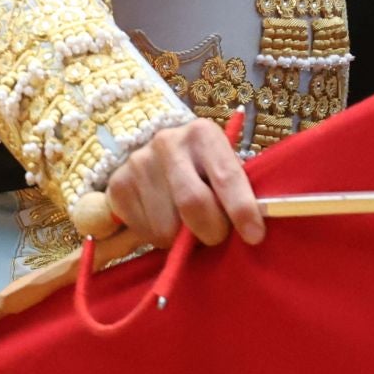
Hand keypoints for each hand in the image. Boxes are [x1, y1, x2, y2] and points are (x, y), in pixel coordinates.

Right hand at [105, 119, 263, 247]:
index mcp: (203, 134)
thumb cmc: (201, 168)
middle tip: (216, 236)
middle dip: (211, 231)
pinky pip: (144, 232)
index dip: (242, 209)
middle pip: (193, 203)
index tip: (254, 236)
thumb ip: (234, 191)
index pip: (226, 176)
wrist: (153, 155)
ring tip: (184, 222)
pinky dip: (158, 238)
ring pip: (167, 227)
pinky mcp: (118, 186)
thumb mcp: (221, 167)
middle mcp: (168, 142)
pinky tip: (162, 219)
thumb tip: (251, 232)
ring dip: (181, 238)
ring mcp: (139, 163)